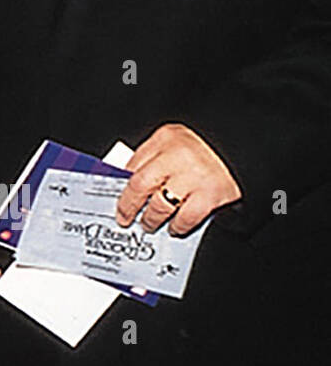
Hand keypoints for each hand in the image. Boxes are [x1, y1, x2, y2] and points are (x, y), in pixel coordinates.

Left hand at [116, 123, 240, 234]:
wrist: (249, 144)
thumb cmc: (211, 144)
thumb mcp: (178, 140)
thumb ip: (157, 155)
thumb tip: (131, 179)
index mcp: (165, 138)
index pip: (133, 164)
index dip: (121, 183)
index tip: (116, 196)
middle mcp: (177, 156)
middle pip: (140, 185)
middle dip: (128, 205)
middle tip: (124, 217)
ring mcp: (194, 177)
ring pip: (160, 205)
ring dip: (151, 219)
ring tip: (148, 224)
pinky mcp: (211, 195)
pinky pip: (186, 217)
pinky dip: (177, 225)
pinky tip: (174, 227)